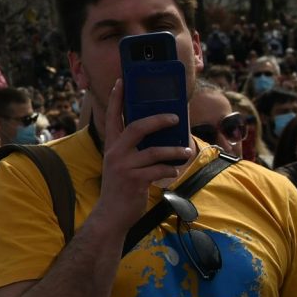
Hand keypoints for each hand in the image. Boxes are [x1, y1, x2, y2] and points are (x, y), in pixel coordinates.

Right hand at [95, 99, 193, 221]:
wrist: (111, 215)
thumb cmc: (121, 188)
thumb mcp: (122, 164)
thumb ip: (134, 149)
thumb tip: (161, 136)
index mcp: (112, 146)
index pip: (112, 117)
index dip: (117, 98)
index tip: (122, 81)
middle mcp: (115, 153)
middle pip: (137, 127)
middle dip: (158, 120)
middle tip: (175, 117)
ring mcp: (124, 166)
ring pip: (155, 150)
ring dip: (174, 151)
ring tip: (186, 152)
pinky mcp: (134, 180)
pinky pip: (159, 169)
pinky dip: (170, 169)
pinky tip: (175, 170)